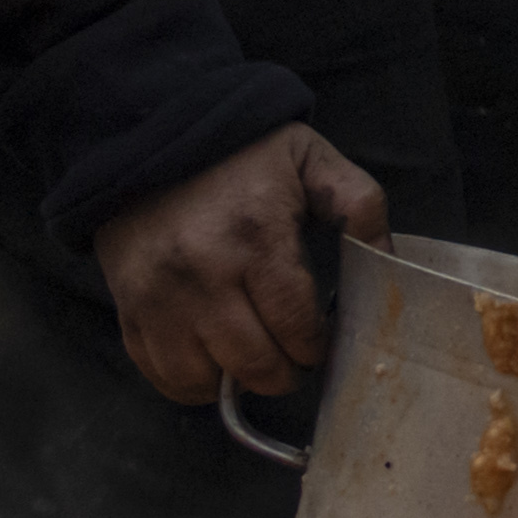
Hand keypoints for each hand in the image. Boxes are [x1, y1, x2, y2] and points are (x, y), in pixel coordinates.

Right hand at [94, 119, 386, 413]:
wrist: (154, 135)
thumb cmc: (243, 152)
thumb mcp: (312, 159)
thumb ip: (359, 205)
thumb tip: (388, 260)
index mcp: (256, 238)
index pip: (294, 327)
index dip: (315, 348)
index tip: (320, 343)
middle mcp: (203, 275)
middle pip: (252, 365)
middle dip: (283, 373)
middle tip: (293, 359)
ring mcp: (158, 296)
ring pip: (201, 380)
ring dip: (233, 381)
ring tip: (250, 359)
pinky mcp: (128, 306)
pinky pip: (156, 372)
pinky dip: (187, 380)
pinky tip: (210, 360)